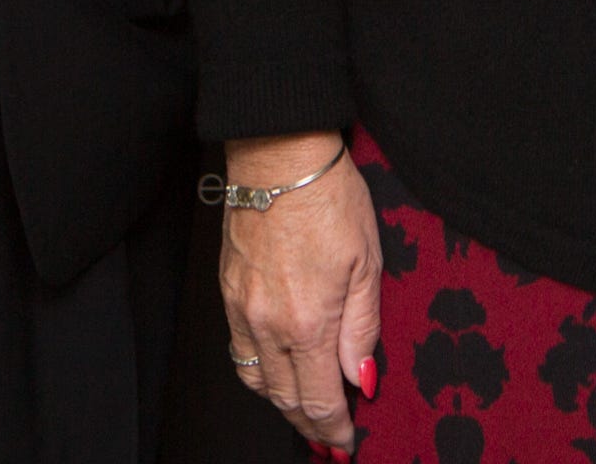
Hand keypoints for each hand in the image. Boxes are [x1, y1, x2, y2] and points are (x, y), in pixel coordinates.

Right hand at [219, 134, 380, 454]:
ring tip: (307, 414)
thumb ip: (362, 328)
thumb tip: (361, 379)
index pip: (318, 398)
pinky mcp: (228, 294)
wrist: (278, 159)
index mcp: (309, 322)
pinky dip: (259, 374)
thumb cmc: (329, 199)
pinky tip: (276, 373)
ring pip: (259, 381)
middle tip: (330, 438)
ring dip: (283, 404)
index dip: (333, 428)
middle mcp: (270, 325)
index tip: (346, 442)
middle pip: (286, 398)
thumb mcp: (367, 262)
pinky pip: (240, 352)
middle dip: (310, 425)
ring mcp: (243, 311)